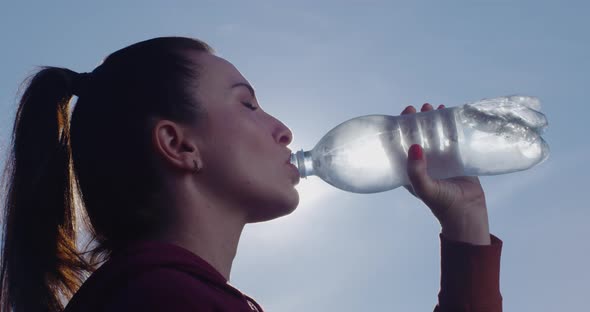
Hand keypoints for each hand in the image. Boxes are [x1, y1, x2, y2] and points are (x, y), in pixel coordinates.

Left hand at [402, 103, 490, 244]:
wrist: (467, 214)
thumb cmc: (442, 203)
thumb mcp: (424, 188)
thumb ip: (416, 170)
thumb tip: (413, 146)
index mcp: (411, 169)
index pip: (403, 144)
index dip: (402, 128)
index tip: (405, 113)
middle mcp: (425, 162)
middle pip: (419, 136)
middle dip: (419, 121)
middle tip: (421, 107)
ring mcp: (441, 160)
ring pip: (436, 135)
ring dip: (435, 121)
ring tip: (435, 107)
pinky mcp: (458, 159)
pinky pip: (454, 140)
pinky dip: (452, 127)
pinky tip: (453, 116)